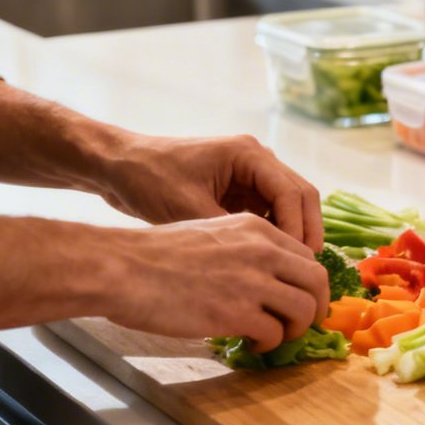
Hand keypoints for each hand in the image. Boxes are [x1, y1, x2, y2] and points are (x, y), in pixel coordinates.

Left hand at [98, 134, 322, 249]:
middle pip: (300, 196)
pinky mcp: (238, 189)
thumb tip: (263, 263)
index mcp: (248, 155)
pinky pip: (269, 212)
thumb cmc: (149, 180)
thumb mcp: (190, 209)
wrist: (118, 167)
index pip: (292, 193)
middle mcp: (256, 159)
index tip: (298, 263)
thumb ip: (231, 231)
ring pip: (288, 205)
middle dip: (306, 232)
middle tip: (305, 270)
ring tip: (289, 270)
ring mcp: (249, 174)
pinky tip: (268, 261)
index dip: (299, 229)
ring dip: (292, 234)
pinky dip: (274, 234)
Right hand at [105, 213, 329, 350]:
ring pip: (304, 310)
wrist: (123, 268)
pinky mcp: (236, 313)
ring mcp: (251, 282)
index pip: (305, 255)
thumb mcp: (210, 233)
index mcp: (255, 229)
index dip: (309, 282)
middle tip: (302, 324)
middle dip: (315, 307)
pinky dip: (269, 344)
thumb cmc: (155, 254)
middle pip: (316, 281)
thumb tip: (265, 277)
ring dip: (295, 330)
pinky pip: (274, 334)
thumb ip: (243, 249)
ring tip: (275, 337)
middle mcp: (261, 251)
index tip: (302, 298)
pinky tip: (251, 344)